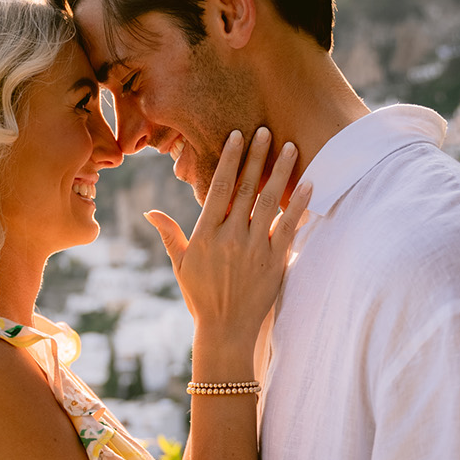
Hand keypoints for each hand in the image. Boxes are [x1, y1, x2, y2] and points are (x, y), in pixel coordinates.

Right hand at [144, 127, 311, 343]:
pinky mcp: (275, 262)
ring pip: (268, 202)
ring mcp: (255, 249)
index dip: (228, 159)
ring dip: (280, 172)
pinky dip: (298, 205)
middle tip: (264, 130)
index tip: (236, 135)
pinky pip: (289, 228)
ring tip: (291, 147)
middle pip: (245, 188)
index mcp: (206, 234)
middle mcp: (231, 237)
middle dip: (255, 156)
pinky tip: (309, 184)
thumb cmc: (200, 296)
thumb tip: (149, 213)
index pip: (218, 187)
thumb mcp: (180, 265)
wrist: (225, 330)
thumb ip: (169, 234)